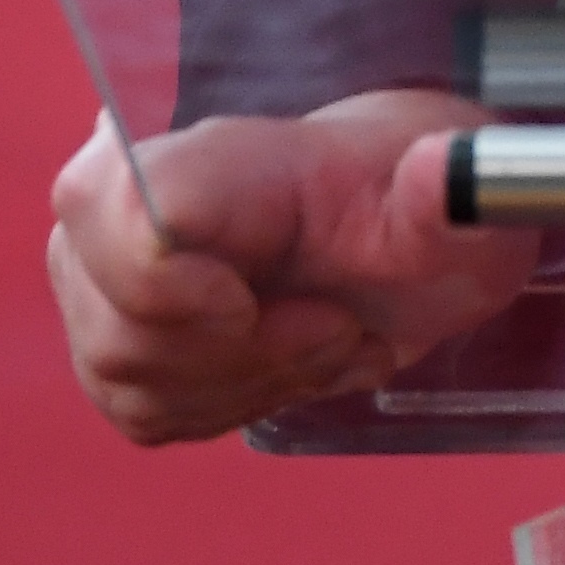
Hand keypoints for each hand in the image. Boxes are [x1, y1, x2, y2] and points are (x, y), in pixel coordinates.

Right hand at [45, 89, 535, 445]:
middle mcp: (130, 201)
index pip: (103, 199)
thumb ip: (447, 193)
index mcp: (213, 151)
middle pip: (120, 326)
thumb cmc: (417, 205)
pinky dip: (234, 406)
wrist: (400, 239)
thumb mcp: (462, 198)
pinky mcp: (115, 348)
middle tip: (335, 323)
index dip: (169, 283)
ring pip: (128, 379)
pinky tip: (288, 364)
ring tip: (325, 334)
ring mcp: (107, 276)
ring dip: (252, 382)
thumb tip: (442, 169)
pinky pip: (146, 414)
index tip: (253, 301)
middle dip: (246, 354)